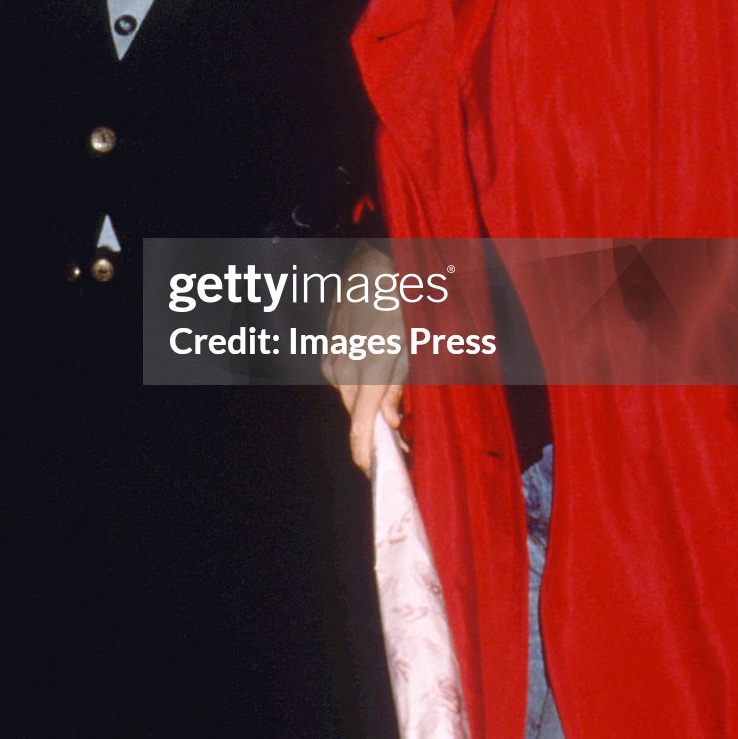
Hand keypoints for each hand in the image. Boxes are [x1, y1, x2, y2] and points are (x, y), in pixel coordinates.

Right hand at [323, 243, 407, 475]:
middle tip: (400, 439)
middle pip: (356, 415)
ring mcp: (331, 359)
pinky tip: (374, 367)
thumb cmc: (401, 304)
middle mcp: (344, 370)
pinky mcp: (326, 350)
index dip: (365, 454)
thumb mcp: (411, 347)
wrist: (372, 266)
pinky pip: (342, 378)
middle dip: (374, 430)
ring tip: (391, 401)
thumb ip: (398, 389)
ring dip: (366, 403)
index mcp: (370, 371)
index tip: (372, 472)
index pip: (361, 427)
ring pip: (349, 397)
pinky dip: (357, 383)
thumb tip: (393, 424)